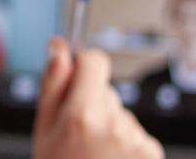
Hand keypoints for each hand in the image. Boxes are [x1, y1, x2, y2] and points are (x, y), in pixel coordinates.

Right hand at [33, 38, 163, 158]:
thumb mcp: (43, 132)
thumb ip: (52, 86)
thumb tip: (58, 48)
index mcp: (81, 114)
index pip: (94, 61)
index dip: (83, 67)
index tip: (76, 79)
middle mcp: (114, 123)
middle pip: (106, 91)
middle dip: (92, 106)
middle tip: (77, 138)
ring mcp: (136, 139)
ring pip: (121, 115)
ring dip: (109, 129)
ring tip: (93, 157)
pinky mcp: (152, 153)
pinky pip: (136, 135)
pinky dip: (125, 147)